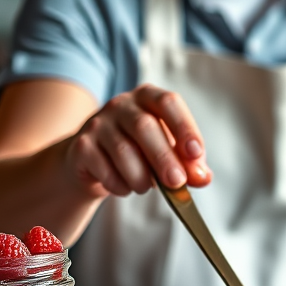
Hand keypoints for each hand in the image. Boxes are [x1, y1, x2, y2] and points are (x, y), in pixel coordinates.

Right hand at [65, 84, 211, 198]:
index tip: (196, 153)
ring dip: (140, 177)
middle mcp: (121, 104)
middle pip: (144, 127)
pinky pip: (104, 168)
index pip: (168, 103)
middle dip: (164, 158)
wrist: (94, 163)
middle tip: (177, 183)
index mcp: (148, 98)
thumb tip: (203, 177)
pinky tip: (124, 187)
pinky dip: (120, 185)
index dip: (184, 127)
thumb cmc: (140, 153)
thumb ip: (188, 164)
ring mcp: (98, 123)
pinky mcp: (81, 145)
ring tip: (145, 187)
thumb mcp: (168, 153)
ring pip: (123, 151)